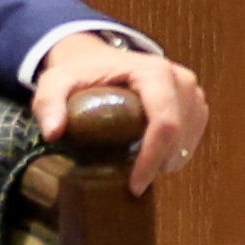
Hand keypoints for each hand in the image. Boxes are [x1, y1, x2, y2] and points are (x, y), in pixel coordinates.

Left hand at [33, 31, 207, 195]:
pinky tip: (157, 156)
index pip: (164, 122)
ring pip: (190, 136)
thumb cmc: (79, 72)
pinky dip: (179, 150)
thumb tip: (53, 133)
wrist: (96, 59)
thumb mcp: (56, 82)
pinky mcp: (194, 99)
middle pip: (180, 134)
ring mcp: (190, 89)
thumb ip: (48, 102)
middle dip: (159, 164)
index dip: (152, 158)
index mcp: (153, 73)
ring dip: (170, 159)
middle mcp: (179, 78)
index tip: (134, 185)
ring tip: (143, 170)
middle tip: (134, 184)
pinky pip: (195, 132)